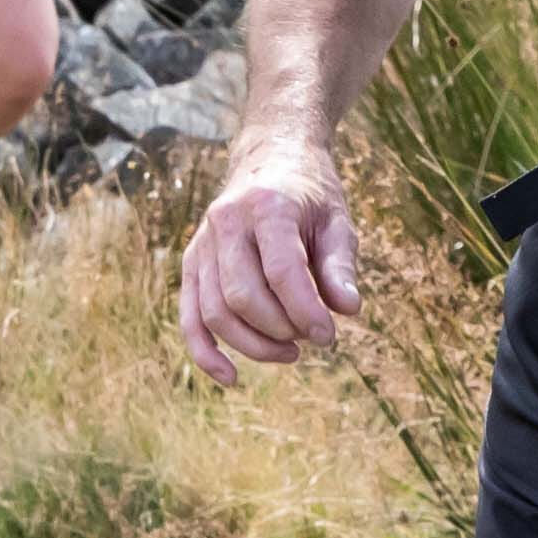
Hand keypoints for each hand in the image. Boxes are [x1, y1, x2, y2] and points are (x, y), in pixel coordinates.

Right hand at [180, 143, 359, 382]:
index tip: (329, 337)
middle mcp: (226, 223)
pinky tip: (231, 378)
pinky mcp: (192, 262)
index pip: (281, 271)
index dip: (305, 311)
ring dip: (254, 345)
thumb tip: (347, 310)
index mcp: (267, 207)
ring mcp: (203, 243)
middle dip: (281, 329)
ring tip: (292, 351)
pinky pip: (190, 316)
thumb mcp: (336, 221)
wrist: (270, 159)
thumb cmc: (310, 196)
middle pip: (243, 296)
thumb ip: (340, 265)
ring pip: (216, 312)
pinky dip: (205, 352)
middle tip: (314, 337)